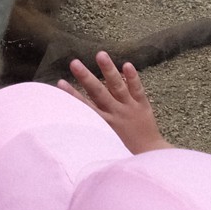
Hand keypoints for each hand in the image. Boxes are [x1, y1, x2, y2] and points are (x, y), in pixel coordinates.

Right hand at [57, 51, 172, 153]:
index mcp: (104, 123)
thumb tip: (74, 117)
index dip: (72, 94)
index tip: (59, 82)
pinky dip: (133, 77)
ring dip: (108, 70)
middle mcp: (115, 113)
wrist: (150, 155)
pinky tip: (127, 64)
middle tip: (74, 63)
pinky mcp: (143, 106)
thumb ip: (93, 127)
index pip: (85, 106)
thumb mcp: (105, 140)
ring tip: (100, 54)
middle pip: (98, 92)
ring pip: (117, 86)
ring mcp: (130, 108)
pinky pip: (138, 89)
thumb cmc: (123, 149)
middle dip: (86, 77)